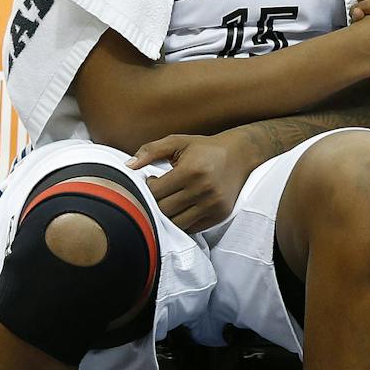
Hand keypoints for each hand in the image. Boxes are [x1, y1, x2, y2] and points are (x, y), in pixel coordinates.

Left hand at [127, 129, 265, 234]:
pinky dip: (183, 221)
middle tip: (159, 192)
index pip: (156, 192)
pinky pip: (192, 228)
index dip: (148, 188)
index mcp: (191, 171)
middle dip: (156, 203)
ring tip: (170, 200)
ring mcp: (213, 205)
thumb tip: (128, 166)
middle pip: (164, 210)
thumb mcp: (178, 142)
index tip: (152, 180)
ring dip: (168, 214)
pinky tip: (182, 207)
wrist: (240, 154)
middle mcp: (203, 190)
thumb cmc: (205, 148)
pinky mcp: (219, 215)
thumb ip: (150, 150)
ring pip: (177, 223)